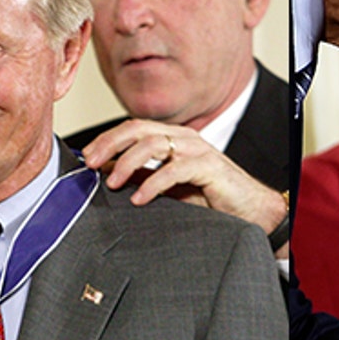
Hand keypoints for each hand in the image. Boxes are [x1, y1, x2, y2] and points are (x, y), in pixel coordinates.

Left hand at [80, 119, 286, 234]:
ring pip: (153, 144)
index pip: (133, 128)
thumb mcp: (167, 187)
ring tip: (112, 183)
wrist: (251, 211)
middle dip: (110, 144)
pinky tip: (139, 198)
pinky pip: (174, 169)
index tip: (87, 157)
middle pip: (138, 129)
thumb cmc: (211, 199)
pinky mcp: (209, 167)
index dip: (107, 140)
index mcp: (172, 138)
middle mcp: (183, 138)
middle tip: (92, 164)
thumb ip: (141, 176)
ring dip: (127, 163)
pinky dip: (152, 184)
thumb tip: (106, 173)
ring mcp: (197, 150)